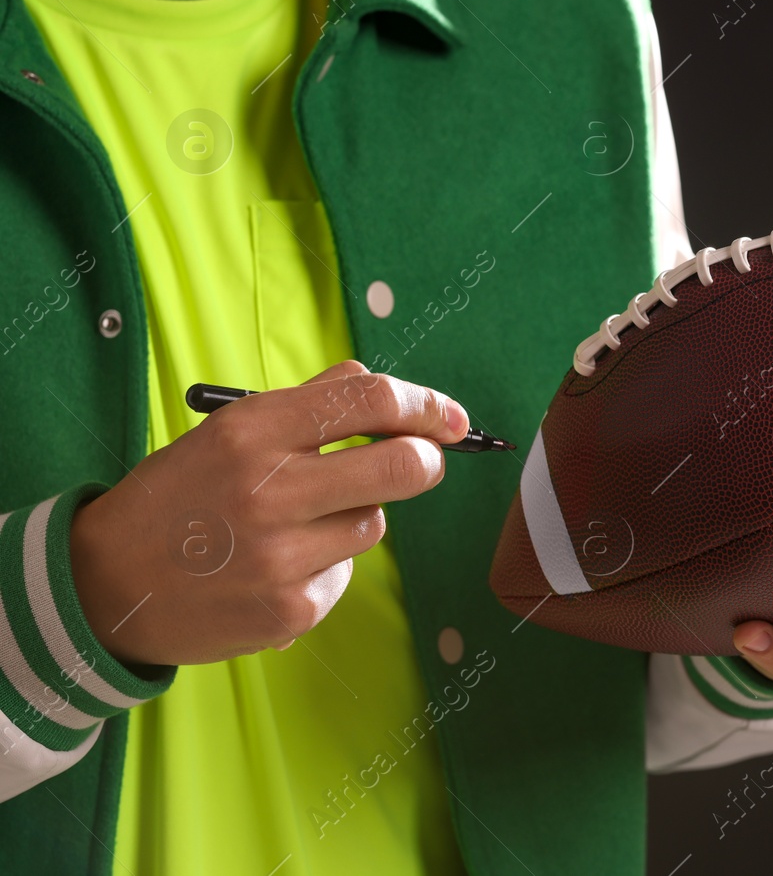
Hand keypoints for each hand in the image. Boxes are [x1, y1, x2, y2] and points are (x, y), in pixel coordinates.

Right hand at [70, 360, 467, 666]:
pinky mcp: (291, 608)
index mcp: (254, 432)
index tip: (451, 418)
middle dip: (425, 460)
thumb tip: (375, 382)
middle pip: (405, 466)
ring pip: (376, 522)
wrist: (104, 585)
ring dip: (355, 515)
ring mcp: (282, 555)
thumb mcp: (226, 431)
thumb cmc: (178, 498)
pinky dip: (325, 564)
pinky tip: (276, 566)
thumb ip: (306, 403)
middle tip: (420, 461)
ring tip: (298, 522)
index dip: (427, 405)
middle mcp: (270, 490)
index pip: (371, 401)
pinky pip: (346, 572)